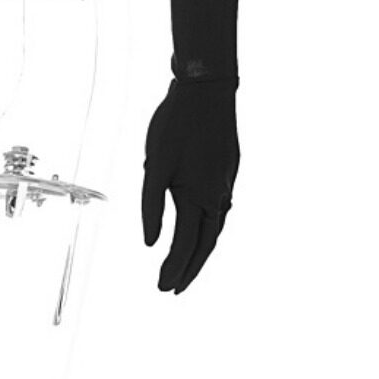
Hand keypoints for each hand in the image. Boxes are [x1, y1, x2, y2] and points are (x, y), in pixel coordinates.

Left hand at [141, 78, 239, 293]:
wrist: (206, 89)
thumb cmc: (175, 125)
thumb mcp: (154, 166)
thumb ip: (151, 206)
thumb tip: (151, 243)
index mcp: (197, 197)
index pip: (184, 246)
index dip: (173, 270)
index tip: (162, 288)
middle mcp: (216, 196)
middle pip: (204, 246)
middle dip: (188, 270)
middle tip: (173, 290)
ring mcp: (225, 184)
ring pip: (214, 230)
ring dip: (199, 253)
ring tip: (185, 269)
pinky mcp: (227, 172)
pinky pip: (219, 211)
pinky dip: (208, 230)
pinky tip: (201, 232)